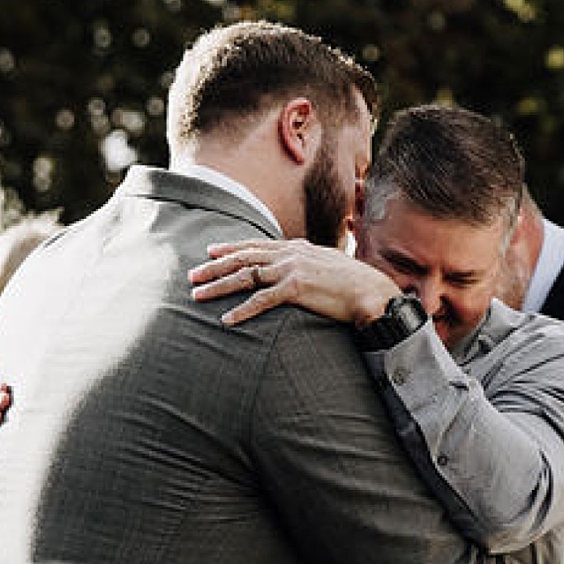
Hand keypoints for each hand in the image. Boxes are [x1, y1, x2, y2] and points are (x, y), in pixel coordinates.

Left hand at [186, 237, 388, 328]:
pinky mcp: (296, 289)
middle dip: (215, 265)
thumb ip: (309, 264)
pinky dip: (242, 310)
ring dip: (218, 285)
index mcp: (296, 248)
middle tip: (192, 274)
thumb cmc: (353, 283)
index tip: (211, 251)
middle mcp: (290, 254)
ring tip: (197, 294)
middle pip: (243, 257)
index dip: (232, 247)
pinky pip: (261, 300)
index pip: (257, 245)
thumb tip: (301, 270)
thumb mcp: (327, 265)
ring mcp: (292, 270)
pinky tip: (226, 319)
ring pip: (245, 275)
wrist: (371, 291)